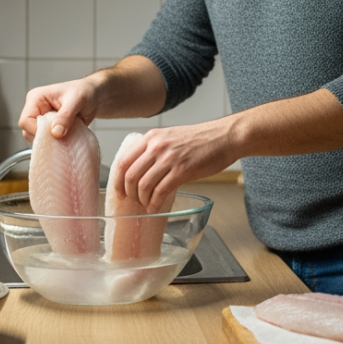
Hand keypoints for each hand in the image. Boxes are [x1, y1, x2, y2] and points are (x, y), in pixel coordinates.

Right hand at [18, 75, 100, 141]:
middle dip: (44, 137)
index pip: (25, 121)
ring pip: (37, 138)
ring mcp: (42, 120)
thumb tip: (56, 133)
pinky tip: (67, 138)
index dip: (37, 130)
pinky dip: (56, 143)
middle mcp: (36, 110)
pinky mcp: (50, 128)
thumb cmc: (85, 92)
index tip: (55, 134)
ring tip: (66, 134)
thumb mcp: (76, 101)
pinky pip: (47, 141)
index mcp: (36, 98)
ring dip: (51, 140)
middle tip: (62, 135)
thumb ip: (65, 116)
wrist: (95, 97)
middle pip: (28, 132)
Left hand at [111, 118, 240, 210]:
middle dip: (129, 194)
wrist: (225, 137)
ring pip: (143, 185)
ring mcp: (169, 158)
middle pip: (130, 175)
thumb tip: (144, 170)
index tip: (119, 191)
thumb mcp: (172, 136)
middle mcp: (157, 146)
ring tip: (147, 204)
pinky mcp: (182, 170)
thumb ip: (156, 149)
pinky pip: (160, 192)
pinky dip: (155, 203)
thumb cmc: (202, 139)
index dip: (117, 180)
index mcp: (152, 137)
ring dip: (142, 200)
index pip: (123, 161)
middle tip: (134, 201)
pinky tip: (156, 207)